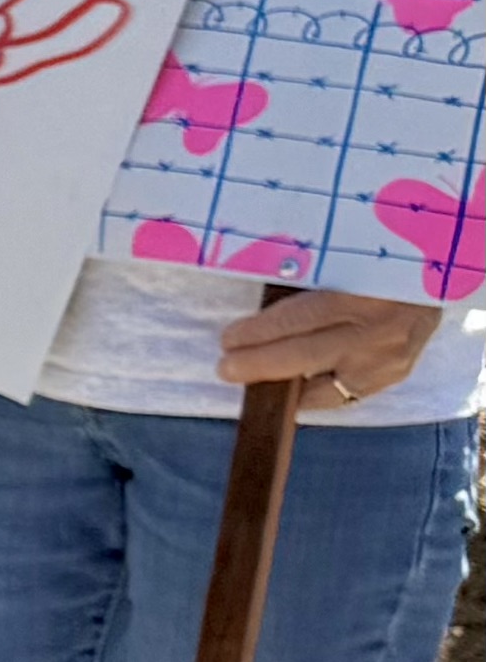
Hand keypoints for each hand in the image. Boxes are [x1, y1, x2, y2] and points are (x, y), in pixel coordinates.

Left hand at [219, 288, 441, 408]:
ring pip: (326, 386)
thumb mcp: (345, 264)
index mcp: (363, 293)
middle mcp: (378, 331)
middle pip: (307, 355)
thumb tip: (258, 311)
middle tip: (226, 369)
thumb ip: (308, 284)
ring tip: (251, 385)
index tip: (228, 339)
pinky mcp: (395, 376)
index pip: (301, 317)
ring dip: (284, 389)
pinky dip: (315, 397)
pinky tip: (291, 395)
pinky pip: (346, 395)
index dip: (260, 331)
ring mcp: (388, 359)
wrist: (436, 281)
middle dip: (260, 365)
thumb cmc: (378, 266)